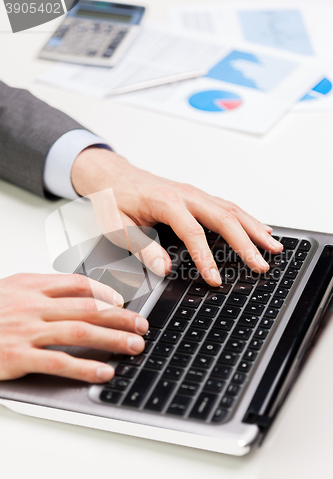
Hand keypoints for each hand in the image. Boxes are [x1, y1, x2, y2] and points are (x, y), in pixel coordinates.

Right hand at [0, 273, 147, 381]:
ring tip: (134, 345)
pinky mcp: (18, 356)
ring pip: (80, 331)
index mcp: (30, 286)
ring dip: (112, 339)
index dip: (105, 291)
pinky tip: (103, 371)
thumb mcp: (10, 291)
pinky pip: (59, 362)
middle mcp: (32, 305)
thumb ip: (41, 291)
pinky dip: (85, 367)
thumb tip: (77, 295)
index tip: (123, 301)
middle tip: (141, 325)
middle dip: (120, 317)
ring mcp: (26, 330)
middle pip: (87, 307)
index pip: (78, 283)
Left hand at [71, 148, 282, 286]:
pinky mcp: (197, 196)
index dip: (207, 258)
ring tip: (273, 247)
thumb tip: (164, 267)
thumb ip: (142, 247)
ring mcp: (194, 194)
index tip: (216, 279)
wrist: (113, 175)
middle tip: (262, 264)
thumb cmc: (115, 199)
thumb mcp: (118, 227)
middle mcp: (186, 195)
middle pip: (224, 218)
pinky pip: (227, 206)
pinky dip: (246, 218)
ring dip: (254, 229)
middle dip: (246, 243)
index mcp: (166, 202)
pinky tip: (259, 229)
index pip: (194, 233)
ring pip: (232, 210)